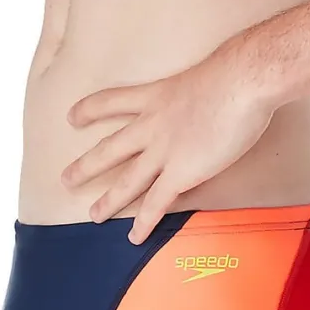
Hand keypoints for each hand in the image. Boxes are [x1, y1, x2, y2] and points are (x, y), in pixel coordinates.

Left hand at [62, 46, 275, 243]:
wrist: (243, 80)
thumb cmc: (238, 72)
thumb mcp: (208, 75)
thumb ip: (202, 89)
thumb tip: (217, 92)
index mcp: (157, 96)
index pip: (112, 101)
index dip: (89, 109)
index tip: (72, 117)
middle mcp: (152, 124)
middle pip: (110, 148)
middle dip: (86, 166)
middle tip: (66, 178)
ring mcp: (163, 151)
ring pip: (126, 181)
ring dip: (108, 201)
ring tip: (93, 215)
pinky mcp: (180, 173)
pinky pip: (156, 204)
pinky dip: (144, 223)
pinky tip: (134, 237)